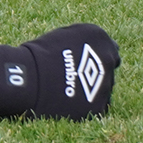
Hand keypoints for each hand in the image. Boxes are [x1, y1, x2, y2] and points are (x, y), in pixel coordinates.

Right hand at [0, 24, 119, 119]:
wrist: (33, 78)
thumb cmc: (41, 53)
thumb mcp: (65, 35)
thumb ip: (84, 41)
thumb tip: (88, 49)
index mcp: (101, 40)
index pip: (110, 49)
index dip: (96, 56)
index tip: (83, 60)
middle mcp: (109, 61)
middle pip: (106, 70)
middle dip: (94, 73)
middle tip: (72, 75)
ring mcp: (106, 84)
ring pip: (103, 89)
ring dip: (91, 89)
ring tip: (67, 89)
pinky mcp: (98, 106)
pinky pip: (97, 106)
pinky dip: (86, 104)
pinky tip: (69, 101)